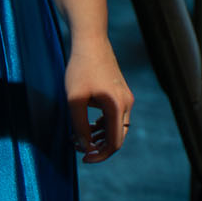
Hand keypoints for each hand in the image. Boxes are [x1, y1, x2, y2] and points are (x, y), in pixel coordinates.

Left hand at [65, 41, 133, 162]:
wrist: (91, 42)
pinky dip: (104, 125)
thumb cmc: (81, 69)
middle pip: (117, 137)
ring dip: (100, 136)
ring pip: (117, 127)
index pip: (114, 142)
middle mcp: (126, 103)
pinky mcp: (121, 92)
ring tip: (79, 137)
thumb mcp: (75, 100)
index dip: (100, 155)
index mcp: (117, 107)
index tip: (84, 158)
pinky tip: (89, 125)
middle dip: (99, 147)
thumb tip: (84, 146)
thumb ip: (80, 126)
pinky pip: (116, 116)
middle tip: (78, 148)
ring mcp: (125, 97)